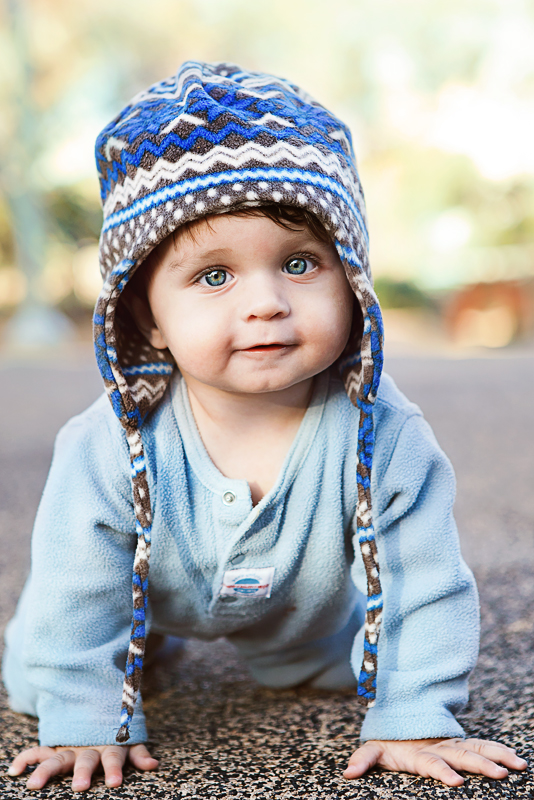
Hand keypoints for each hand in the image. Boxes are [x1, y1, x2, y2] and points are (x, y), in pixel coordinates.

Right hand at [7, 743, 157, 791]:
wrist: (94, 711)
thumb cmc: (114, 735)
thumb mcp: (129, 742)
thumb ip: (139, 753)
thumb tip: (154, 765)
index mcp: (108, 747)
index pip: (113, 758)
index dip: (114, 769)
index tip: (114, 783)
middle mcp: (88, 749)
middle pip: (85, 760)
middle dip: (83, 773)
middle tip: (80, 787)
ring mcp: (70, 749)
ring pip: (57, 759)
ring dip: (46, 770)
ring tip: (34, 785)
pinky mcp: (54, 749)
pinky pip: (37, 751)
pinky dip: (25, 758)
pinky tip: (15, 769)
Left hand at [344, 737, 527, 785]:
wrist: (402, 721)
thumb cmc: (390, 742)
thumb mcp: (374, 749)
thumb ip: (363, 760)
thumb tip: (347, 773)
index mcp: (419, 753)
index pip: (432, 763)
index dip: (442, 772)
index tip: (457, 783)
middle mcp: (440, 748)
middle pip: (462, 756)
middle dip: (480, 766)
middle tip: (500, 775)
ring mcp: (453, 746)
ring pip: (477, 749)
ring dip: (496, 756)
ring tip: (517, 765)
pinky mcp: (461, 746)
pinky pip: (483, 746)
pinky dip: (499, 751)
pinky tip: (516, 759)